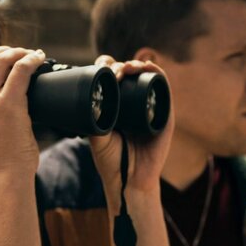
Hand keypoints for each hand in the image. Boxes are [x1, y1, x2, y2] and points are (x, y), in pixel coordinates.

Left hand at [88, 57, 173, 210]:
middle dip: (120, 66)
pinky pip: (164, 89)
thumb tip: (80, 99)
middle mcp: (133, 103)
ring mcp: (150, 107)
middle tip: (113, 71)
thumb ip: (91, 119)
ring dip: (137, 65)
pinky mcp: (165, 114)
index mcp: (116, 106)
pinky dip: (157, 73)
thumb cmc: (111, 161)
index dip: (106, 68)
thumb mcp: (95, 136)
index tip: (99, 67)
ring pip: (146, 77)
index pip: (111, 79)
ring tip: (127, 67)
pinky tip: (148, 67)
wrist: (128, 180)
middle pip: (128, 74)